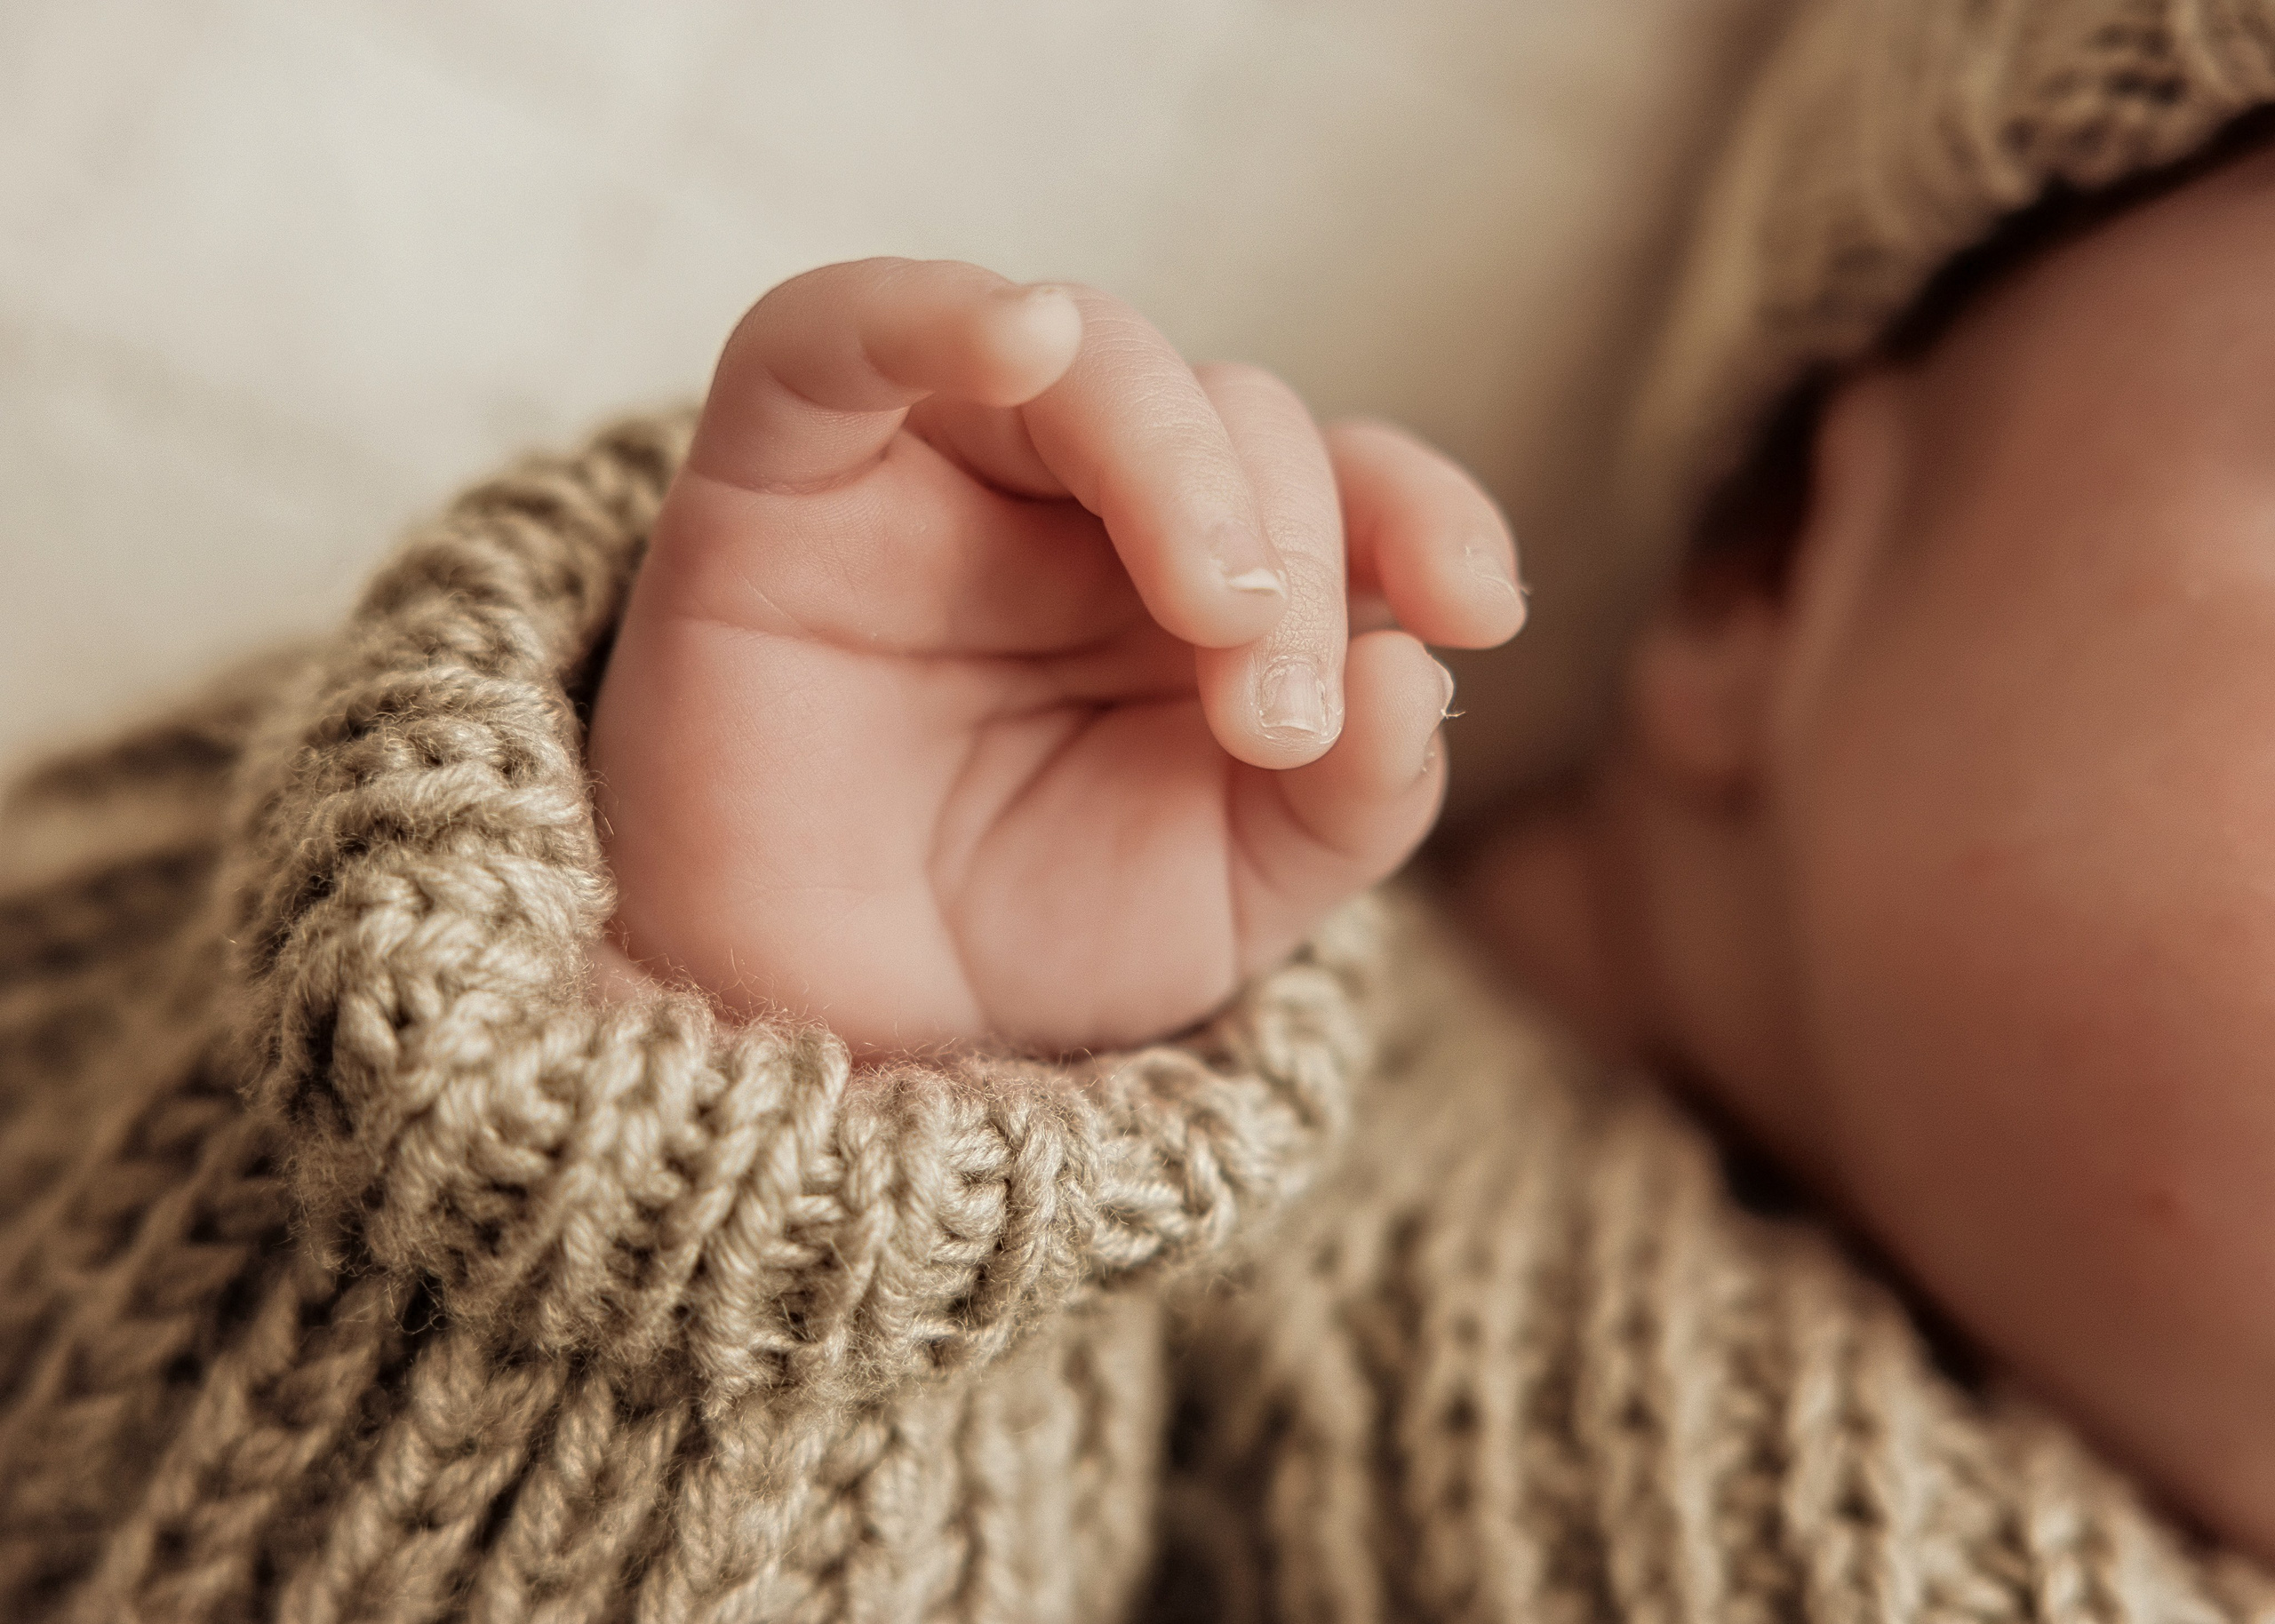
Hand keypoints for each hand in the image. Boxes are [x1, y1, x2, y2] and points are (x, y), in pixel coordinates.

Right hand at [588, 258, 1523, 1052]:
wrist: (822, 1033)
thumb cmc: (1024, 940)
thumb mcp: (1239, 893)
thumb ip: (1353, 793)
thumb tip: (1417, 667)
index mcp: (1201, 577)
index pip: (1342, 475)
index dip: (1425, 508)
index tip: (1474, 609)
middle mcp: (1081, 503)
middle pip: (1231, 407)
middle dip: (1292, 544)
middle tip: (1272, 713)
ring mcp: (936, 471)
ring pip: (1088, 354)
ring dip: (1180, 462)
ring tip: (1219, 617)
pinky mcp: (785, 469)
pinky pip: (840, 333)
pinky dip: (934, 317)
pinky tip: (1025, 339)